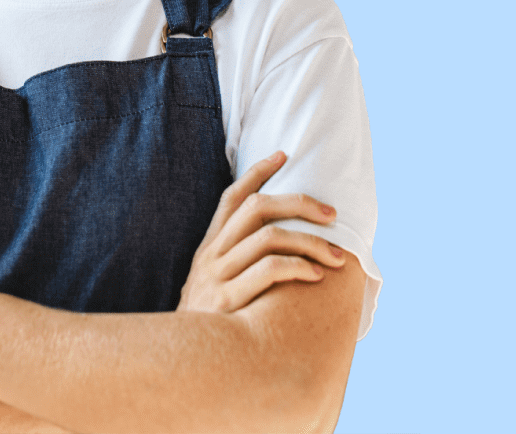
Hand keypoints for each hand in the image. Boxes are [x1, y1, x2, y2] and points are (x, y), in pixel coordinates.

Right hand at [177, 150, 347, 312]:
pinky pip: (268, 271)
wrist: (180, 361)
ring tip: (335, 257)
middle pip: (257, 209)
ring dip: (309, 242)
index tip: (283, 155)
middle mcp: (212, 255)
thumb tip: (275, 248)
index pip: (232, 198)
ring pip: (268, 237)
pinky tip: (315, 275)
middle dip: (299, 204)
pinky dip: (296, 267)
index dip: (257, 173)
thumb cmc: (207, 322)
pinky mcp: (228, 299)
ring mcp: (218, 275)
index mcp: (209, 247)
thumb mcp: (209, 285)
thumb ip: (233, 264)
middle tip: (332, 215)